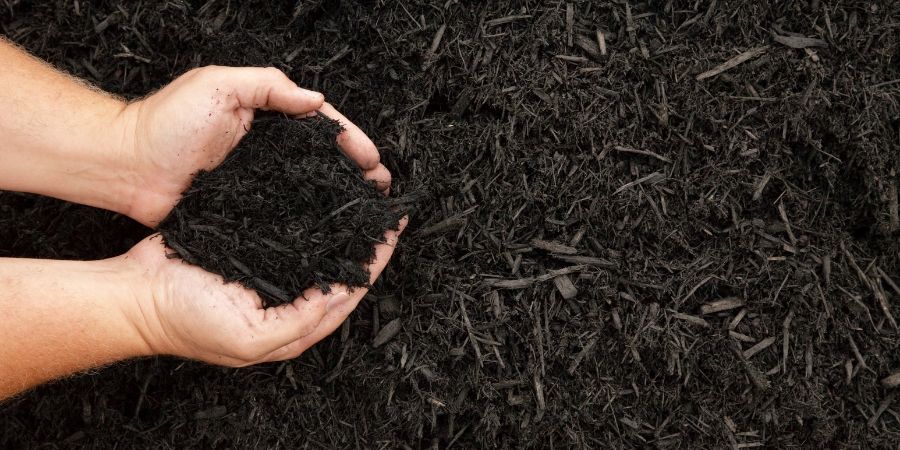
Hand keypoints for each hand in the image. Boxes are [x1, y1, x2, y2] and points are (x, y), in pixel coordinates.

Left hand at [114, 65, 392, 226]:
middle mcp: (266, 149)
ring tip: (367, 213)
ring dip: (340, 198)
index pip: (319, 125)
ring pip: (309, 188)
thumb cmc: (166, 122)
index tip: (372, 160)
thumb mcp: (219, 85)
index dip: (350, 140)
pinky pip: (284, 212)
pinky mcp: (244, 208)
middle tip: (382, 190)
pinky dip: (309, 220)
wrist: (125, 167)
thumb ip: (268, 86)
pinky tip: (329, 232)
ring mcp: (258, 180)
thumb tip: (317, 101)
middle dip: (355, 172)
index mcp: (265, 116)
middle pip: (322, 159)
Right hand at [124, 217, 405, 365]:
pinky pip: (289, 230)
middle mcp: (288, 296)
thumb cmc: (185, 322)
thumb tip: (336, 297)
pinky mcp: (252, 246)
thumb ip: (296, 324)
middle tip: (386, 207)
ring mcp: (270, 270)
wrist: (136, 293)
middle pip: (339, 267)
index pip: (348, 292)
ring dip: (341, 225)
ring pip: (318, 246)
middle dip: (366, 240)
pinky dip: (309, 215)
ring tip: (362, 196)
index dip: (374, 262)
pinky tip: (321, 195)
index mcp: (294, 324)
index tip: (394, 231)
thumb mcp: (247, 338)